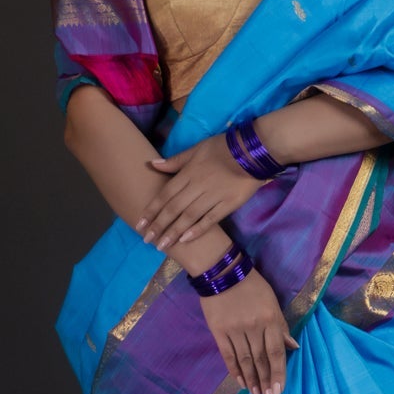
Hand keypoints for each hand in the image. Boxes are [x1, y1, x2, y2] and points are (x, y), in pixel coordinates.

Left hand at [135, 133, 264, 250]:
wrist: (253, 151)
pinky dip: (197, 230)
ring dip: (174, 232)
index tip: (140, 224)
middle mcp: (197, 186)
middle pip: (174, 208)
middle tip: (146, 240)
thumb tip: (152, 164)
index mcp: (188, 173)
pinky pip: (210, 219)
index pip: (165, 194)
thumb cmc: (222, 148)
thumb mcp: (196, 149)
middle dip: (158, 225)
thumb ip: (175, 161)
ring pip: (189, 216)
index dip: (152, 210)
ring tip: (162, 246)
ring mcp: (213, 197)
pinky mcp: (228, 205)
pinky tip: (185, 240)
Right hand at [199, 268, 299, 393]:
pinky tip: (240, 382)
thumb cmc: (252, 286)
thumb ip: (281, 326)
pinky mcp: (218, 331)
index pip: (276, 353)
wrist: (222, 272)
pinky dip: (234, 370)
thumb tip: (293, 347)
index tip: (280, 391)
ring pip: (245, 361)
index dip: (278, 374)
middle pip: (261, 360)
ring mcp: (235, 330)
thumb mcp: (272, 302)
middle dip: (266, 382)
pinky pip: (227, 355)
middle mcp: (254, 327)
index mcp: (270, 319)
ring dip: (251, 380)